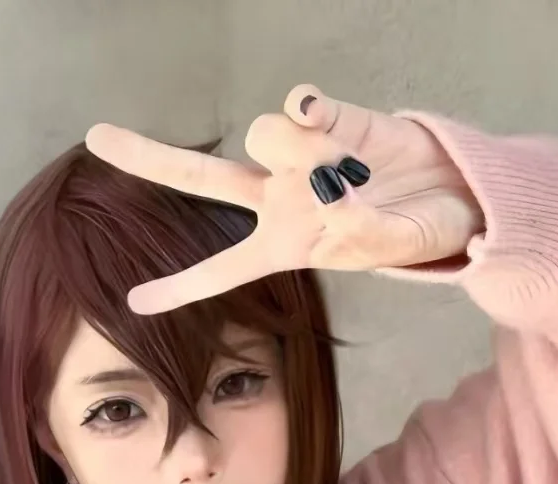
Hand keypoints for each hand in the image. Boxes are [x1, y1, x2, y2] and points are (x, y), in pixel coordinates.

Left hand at [84, 84, 482, 313]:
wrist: (461, 191)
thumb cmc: (424, 232)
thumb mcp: (395, 246)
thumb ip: (361, 228)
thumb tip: (332, 199)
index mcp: (288, 245)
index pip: (224, 270)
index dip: (180, 289)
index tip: (132, 304)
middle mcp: (282, 197)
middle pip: (203, 179)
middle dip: (150, 158)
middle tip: (96, 137)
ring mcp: (301, 154)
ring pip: (264, 135)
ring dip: (301, 151)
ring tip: (354, 171)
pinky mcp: (328, 117)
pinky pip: (299, 105)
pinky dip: (309, 111)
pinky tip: (326, 120)